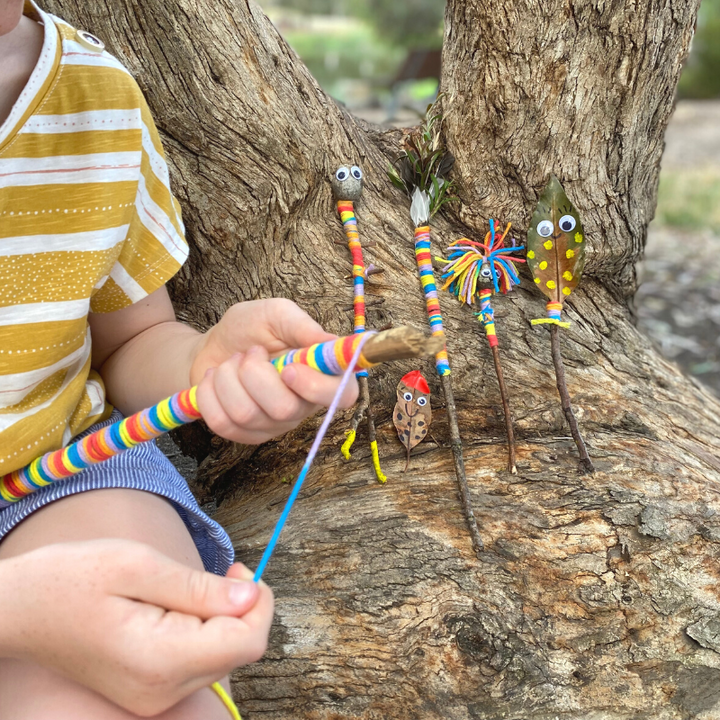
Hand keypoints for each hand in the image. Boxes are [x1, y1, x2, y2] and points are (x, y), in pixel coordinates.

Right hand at [0, 540, 273, 716]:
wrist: (20, 608)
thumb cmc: (72, 577)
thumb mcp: (138, 564)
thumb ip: (199, 586)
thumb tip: (251, 596)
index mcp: (160, 661)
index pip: (247, 642)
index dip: (258, 602)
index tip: (238, 568)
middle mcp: (161, 691)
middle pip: (238, 651)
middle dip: (241, 607)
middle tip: (219, 570)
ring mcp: (153, 696)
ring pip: (222, 656)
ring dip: (222, 617)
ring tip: (187, 587)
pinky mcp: (149, 689)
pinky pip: (198, 661)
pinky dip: (202, 630)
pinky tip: (177, 605)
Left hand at [191, 299, 358, 443]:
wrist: (213, 349)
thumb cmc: (251, 330)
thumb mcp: (275, 314)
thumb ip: (301, 324)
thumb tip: (330, 340)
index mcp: (322, 375)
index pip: (342, 395)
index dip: (316, 387)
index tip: (288, 369)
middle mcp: (304, 405)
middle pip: (283, 408)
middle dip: (253, 374)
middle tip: (251, 353)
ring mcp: (275, 425)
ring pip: (246, 414)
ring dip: (227, 377)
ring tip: (232, 363)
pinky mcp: (246, 436)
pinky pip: (222, 423)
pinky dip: (209, 394)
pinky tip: (216, 380)